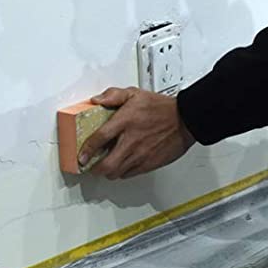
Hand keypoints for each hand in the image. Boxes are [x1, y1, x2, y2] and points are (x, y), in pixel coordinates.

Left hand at [82, 87, 196, 178]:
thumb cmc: (162, 108)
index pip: (98, 140)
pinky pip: (130, 174)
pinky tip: (122, 165)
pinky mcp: (150, 163)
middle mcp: (131, 141)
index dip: (86, 151)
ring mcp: (141, 155)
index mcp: (125, 122)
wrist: (186, 120)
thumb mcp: (135, 93)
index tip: (81, 156)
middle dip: (94, 169)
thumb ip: (113, 95)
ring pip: (117, 173)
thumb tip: (97, 100)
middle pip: (106, 165)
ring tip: (106, 166)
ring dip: (108, 172)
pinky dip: (123, 172)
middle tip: (91, 165)